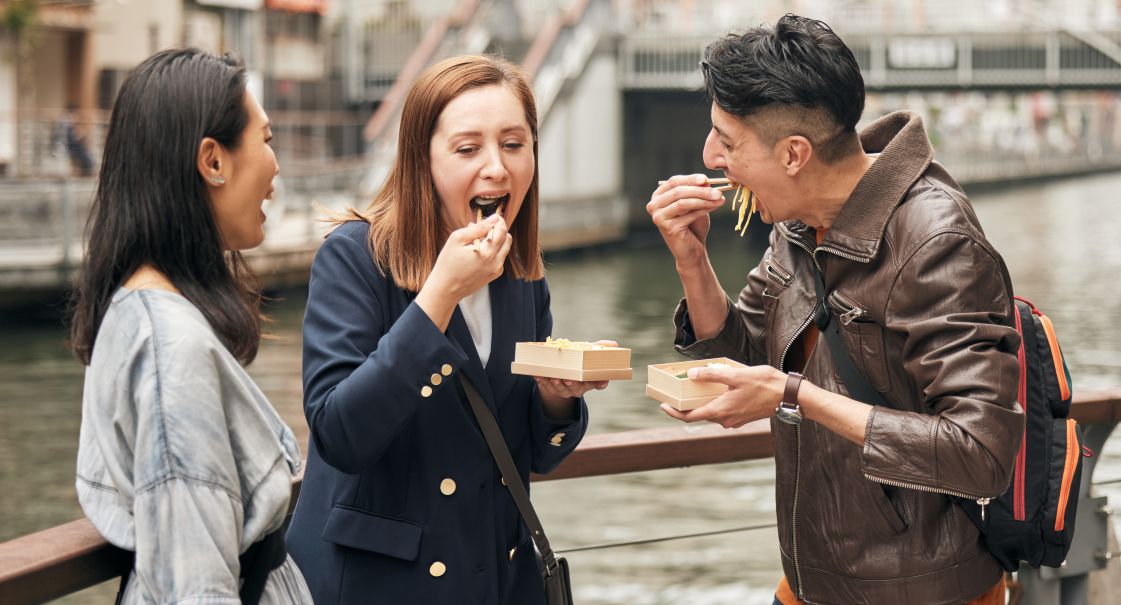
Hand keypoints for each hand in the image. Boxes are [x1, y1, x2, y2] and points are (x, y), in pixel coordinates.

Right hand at [416, 214, 511, 330]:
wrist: (445, 289)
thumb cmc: (447, 263)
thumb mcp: (458, 239)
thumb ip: (478, 227)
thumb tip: (494, 218)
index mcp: (488, 252)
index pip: (502, 230)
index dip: (498, 220)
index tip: (491, 216)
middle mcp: (496, 262)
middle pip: (507, 238)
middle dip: (498, 230)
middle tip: (483, 228)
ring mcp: (496, 270)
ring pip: (505, 248)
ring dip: (496, 241)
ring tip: (478, 241)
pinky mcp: (494, 275)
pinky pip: (499, 258)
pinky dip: (493, 252)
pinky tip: (478, 252)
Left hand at [534, 340, 616, 417]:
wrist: (560, 373)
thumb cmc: (577, 362)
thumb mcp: (587, 354)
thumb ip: (599, 348)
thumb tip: (614, 344)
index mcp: (589, 381)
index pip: (598, 384)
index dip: (600, 384)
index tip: (602, 381)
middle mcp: (578, 388)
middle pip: (576, 388)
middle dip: (572, 384)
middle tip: (568, 379)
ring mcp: (564, 390)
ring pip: (560, 389)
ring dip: (556, 384)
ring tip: (553, 377)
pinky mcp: (551, 388)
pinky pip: (546, 386)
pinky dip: (543, 381)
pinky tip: (539, 375)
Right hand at [646, 174, 723, 267]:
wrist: (692, 250)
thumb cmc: (693, 225)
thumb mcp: (696, 204)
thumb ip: (698, 192)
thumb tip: (705, 181)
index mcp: (658, 196)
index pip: (673, 182)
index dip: (690, 179)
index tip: (706, 179)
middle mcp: (654, 206)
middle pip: (678, 191)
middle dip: (700, 190)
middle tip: (717, 191)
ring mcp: (659, 217)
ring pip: (683, 202)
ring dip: (704, 199)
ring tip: (719, 198)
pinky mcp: (668, 227)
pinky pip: (689, 214)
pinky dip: (704, 209)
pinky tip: (715, 207)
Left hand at [660, 364, 785, 428]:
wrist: (789, 396)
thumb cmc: (764, 384)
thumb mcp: (736, 375)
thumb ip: (712, 375)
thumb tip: (692, 374)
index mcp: (720, 411)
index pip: (689, 417)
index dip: (674, 412)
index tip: (663, 406)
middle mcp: (726, 420)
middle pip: (700, 416)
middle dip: (687, 406)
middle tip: (677, 394)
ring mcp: (735, 421)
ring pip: (713, 413)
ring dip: (703, 403)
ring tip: (697, 389)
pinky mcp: (743, 418)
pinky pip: (724, 412)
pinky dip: (717, 403)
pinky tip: (718, 390)